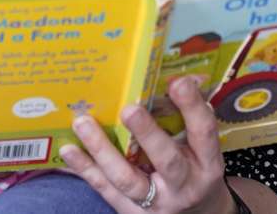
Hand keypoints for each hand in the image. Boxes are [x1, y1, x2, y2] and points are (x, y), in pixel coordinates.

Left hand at [58, 77, 236, 212]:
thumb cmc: (195, 172)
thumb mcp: (202, 151)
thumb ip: (188, 119)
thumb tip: (178, 76)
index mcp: (207, 164)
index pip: (203, 133)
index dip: (192, 108)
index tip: (178, 81)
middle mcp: (184, 186)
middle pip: (167, 161)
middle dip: (148, 134)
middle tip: (129, 109)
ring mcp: (156, 203)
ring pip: (127, 179)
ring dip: (102, 150)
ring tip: (83, 123)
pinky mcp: (131, 213)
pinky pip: (106, 190)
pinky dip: (86, 169)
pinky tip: (69, 150)